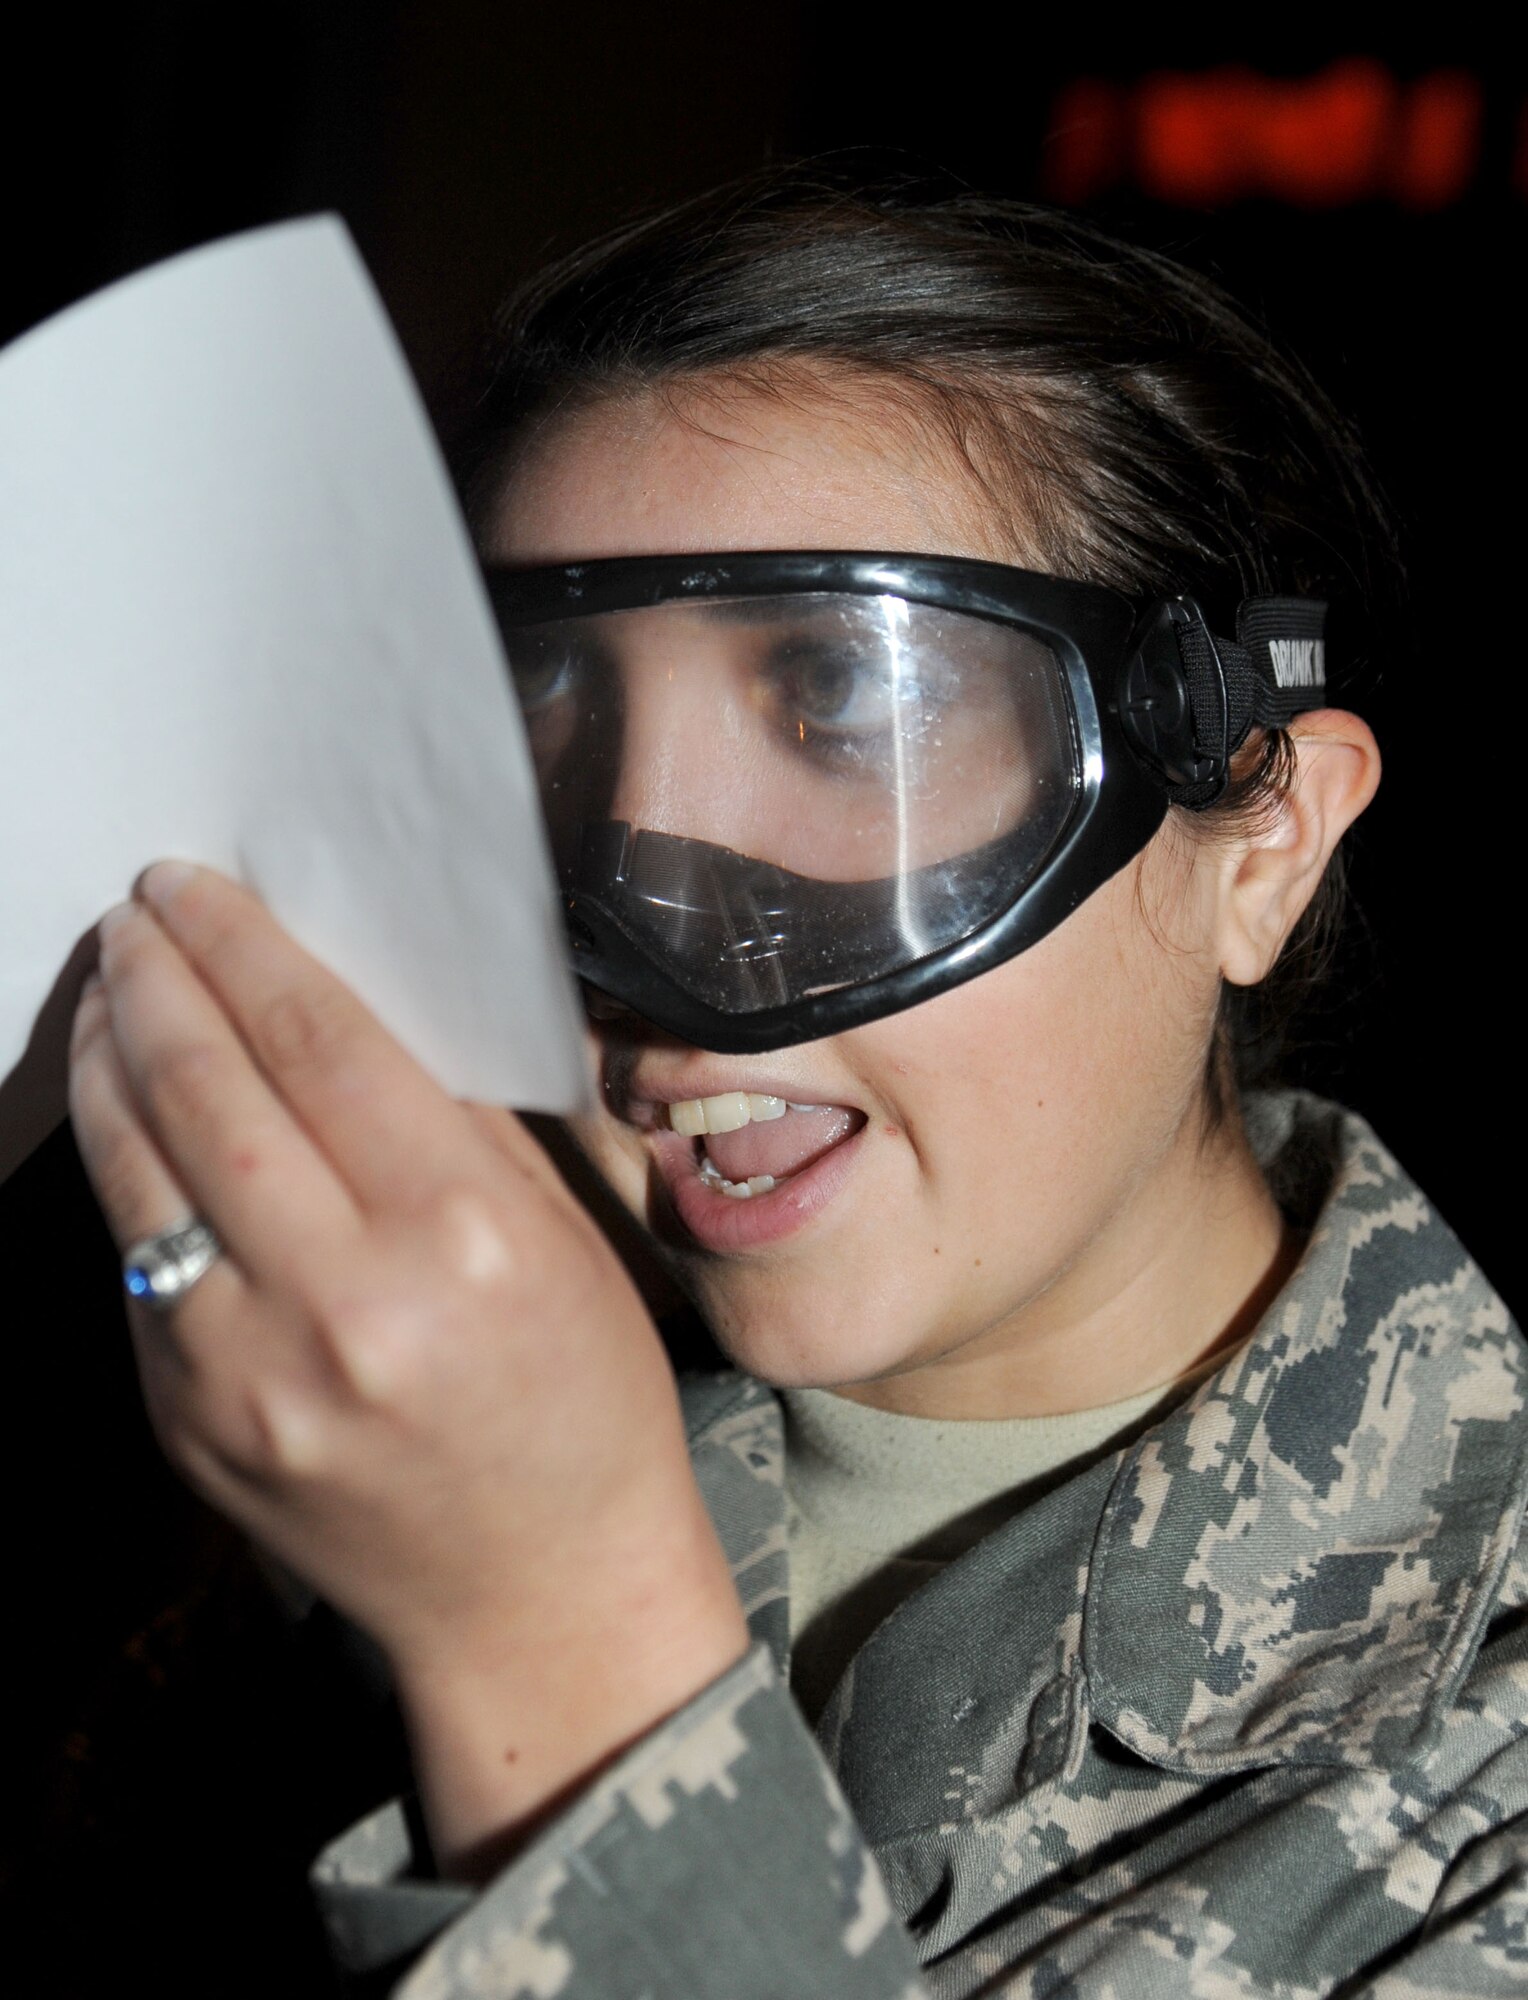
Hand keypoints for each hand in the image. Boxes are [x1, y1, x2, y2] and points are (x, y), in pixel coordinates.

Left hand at [68, 862, 747, 1871]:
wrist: (538, 1596)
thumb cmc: (581, 1403)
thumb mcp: (555, 1239)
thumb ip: (446, 1124)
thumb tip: (335, 1012)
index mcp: (459, 1238)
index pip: (318, 1045)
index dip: (243, 948)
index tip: (194, 888)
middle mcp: (342, 1302)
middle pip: (209, 1092)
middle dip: (157, 982)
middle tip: (135, 917)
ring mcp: (246, 1375)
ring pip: (137, 1176)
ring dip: (109, 1065)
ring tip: (108, 995)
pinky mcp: (188, 1425)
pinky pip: (136, 1269)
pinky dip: (124, 1176)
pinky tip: (128, 1117)